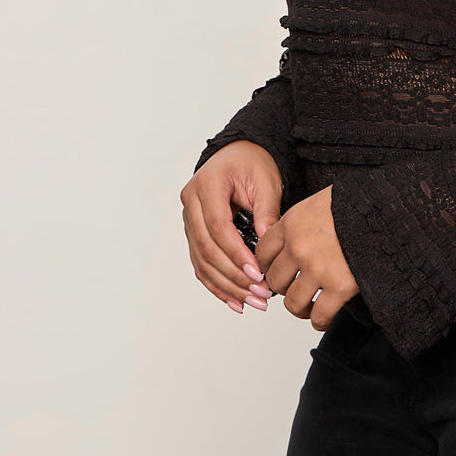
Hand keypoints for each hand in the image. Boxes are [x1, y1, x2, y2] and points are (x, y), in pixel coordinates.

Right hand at [180, 140, 281, 314]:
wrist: (239, 153)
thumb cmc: (253, 163)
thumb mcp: (266, 179)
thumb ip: (266, 209)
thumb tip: (267, 241)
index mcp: (206, 185)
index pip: (217, 227)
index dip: (236, 253)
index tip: (257, 273)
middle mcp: (191, 202)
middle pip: (206, 248)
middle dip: (234, 275)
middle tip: (260, 293)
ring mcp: (189, 218)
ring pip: (201, 261)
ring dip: (227, 285)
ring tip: (253, 302)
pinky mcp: (193, 232)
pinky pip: (200, 263)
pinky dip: (216, 284)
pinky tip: (234, 300)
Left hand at [255, 185, 360, 331]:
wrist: (386, 210)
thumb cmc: (357, 204)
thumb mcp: (319, 202)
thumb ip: (301, 222)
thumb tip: (291, 239)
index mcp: (292, 224)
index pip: (262, 253)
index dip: (267, 265)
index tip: (276, 271)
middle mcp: (299, 247)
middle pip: (275, 280)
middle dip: (284, 287)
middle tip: (296, 288)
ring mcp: (318, 269)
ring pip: (292, 302)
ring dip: (299, 308)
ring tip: (308, 307)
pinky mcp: (340, 287)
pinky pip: (319, 315)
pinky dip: (319, 321)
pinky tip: (323, 318)